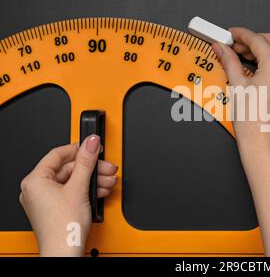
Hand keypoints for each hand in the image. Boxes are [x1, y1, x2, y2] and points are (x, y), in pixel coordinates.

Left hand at [19, 135, 117, 256]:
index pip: (58, 154)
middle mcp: (37, 189)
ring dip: (93, 179)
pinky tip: (100, 190)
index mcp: (35, 180)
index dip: (78, 148)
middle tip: (106, 166)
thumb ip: (86, 161)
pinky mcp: (56, 208)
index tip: (92, 146)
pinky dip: (87, 190)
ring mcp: (46, 200)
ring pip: (73, 181)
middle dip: (92, 168)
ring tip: (107, 180)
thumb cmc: (64, 228)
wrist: (66, 253)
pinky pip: (72, 192)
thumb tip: (91, 142)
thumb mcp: (79, 187)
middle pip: (69, 168)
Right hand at [212, 28, 269, 255]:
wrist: (265, 147)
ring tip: (246, 57)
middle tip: (234, 46)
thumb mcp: (237, 87)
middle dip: (253, 39)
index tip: (229, 34)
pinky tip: (259, 67)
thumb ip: (229, 62)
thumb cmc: (252, 124)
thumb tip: (221, 48)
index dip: (240, 34)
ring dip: (266, 47)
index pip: (257, 40)